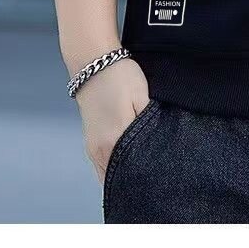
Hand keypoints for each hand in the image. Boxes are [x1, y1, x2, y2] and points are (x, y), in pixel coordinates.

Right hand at [74, 57, 149, 182]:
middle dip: (134, 183)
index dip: (142, 183)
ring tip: (144, 172)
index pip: (127, 178)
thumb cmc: (119, 76)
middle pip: (117, 180)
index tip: (157, 186)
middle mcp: (98, 150)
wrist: (93, 62)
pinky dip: (115, 166)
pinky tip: (129, 160)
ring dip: (124, 175)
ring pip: (109, 173)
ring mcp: (92, 146)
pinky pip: (103, 163)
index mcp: (113, 142)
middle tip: (154, 182)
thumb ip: (148, 125)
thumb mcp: (142, 98)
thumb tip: (156, 148)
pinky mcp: (91, 139)